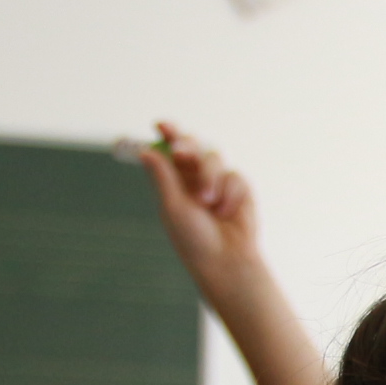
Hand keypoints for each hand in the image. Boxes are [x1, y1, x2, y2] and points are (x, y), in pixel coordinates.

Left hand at [137, 123, 265, 300]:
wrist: (226, 260)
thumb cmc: (193, 238)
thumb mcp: (173, 206)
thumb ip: (163, 176)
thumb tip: (145, 150)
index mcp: (174, 179)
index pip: (169, 149)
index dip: (167, 133)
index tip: (161, 124)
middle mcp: (195, 176)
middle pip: (192, 144)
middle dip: (188, 146)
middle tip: (181, 153)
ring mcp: (218, 181)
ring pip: (214, 157)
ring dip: (209, 177)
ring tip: (207, 202)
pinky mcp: (240, 188)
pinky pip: (234, 175)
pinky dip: (229, 193)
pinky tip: (226, 213)